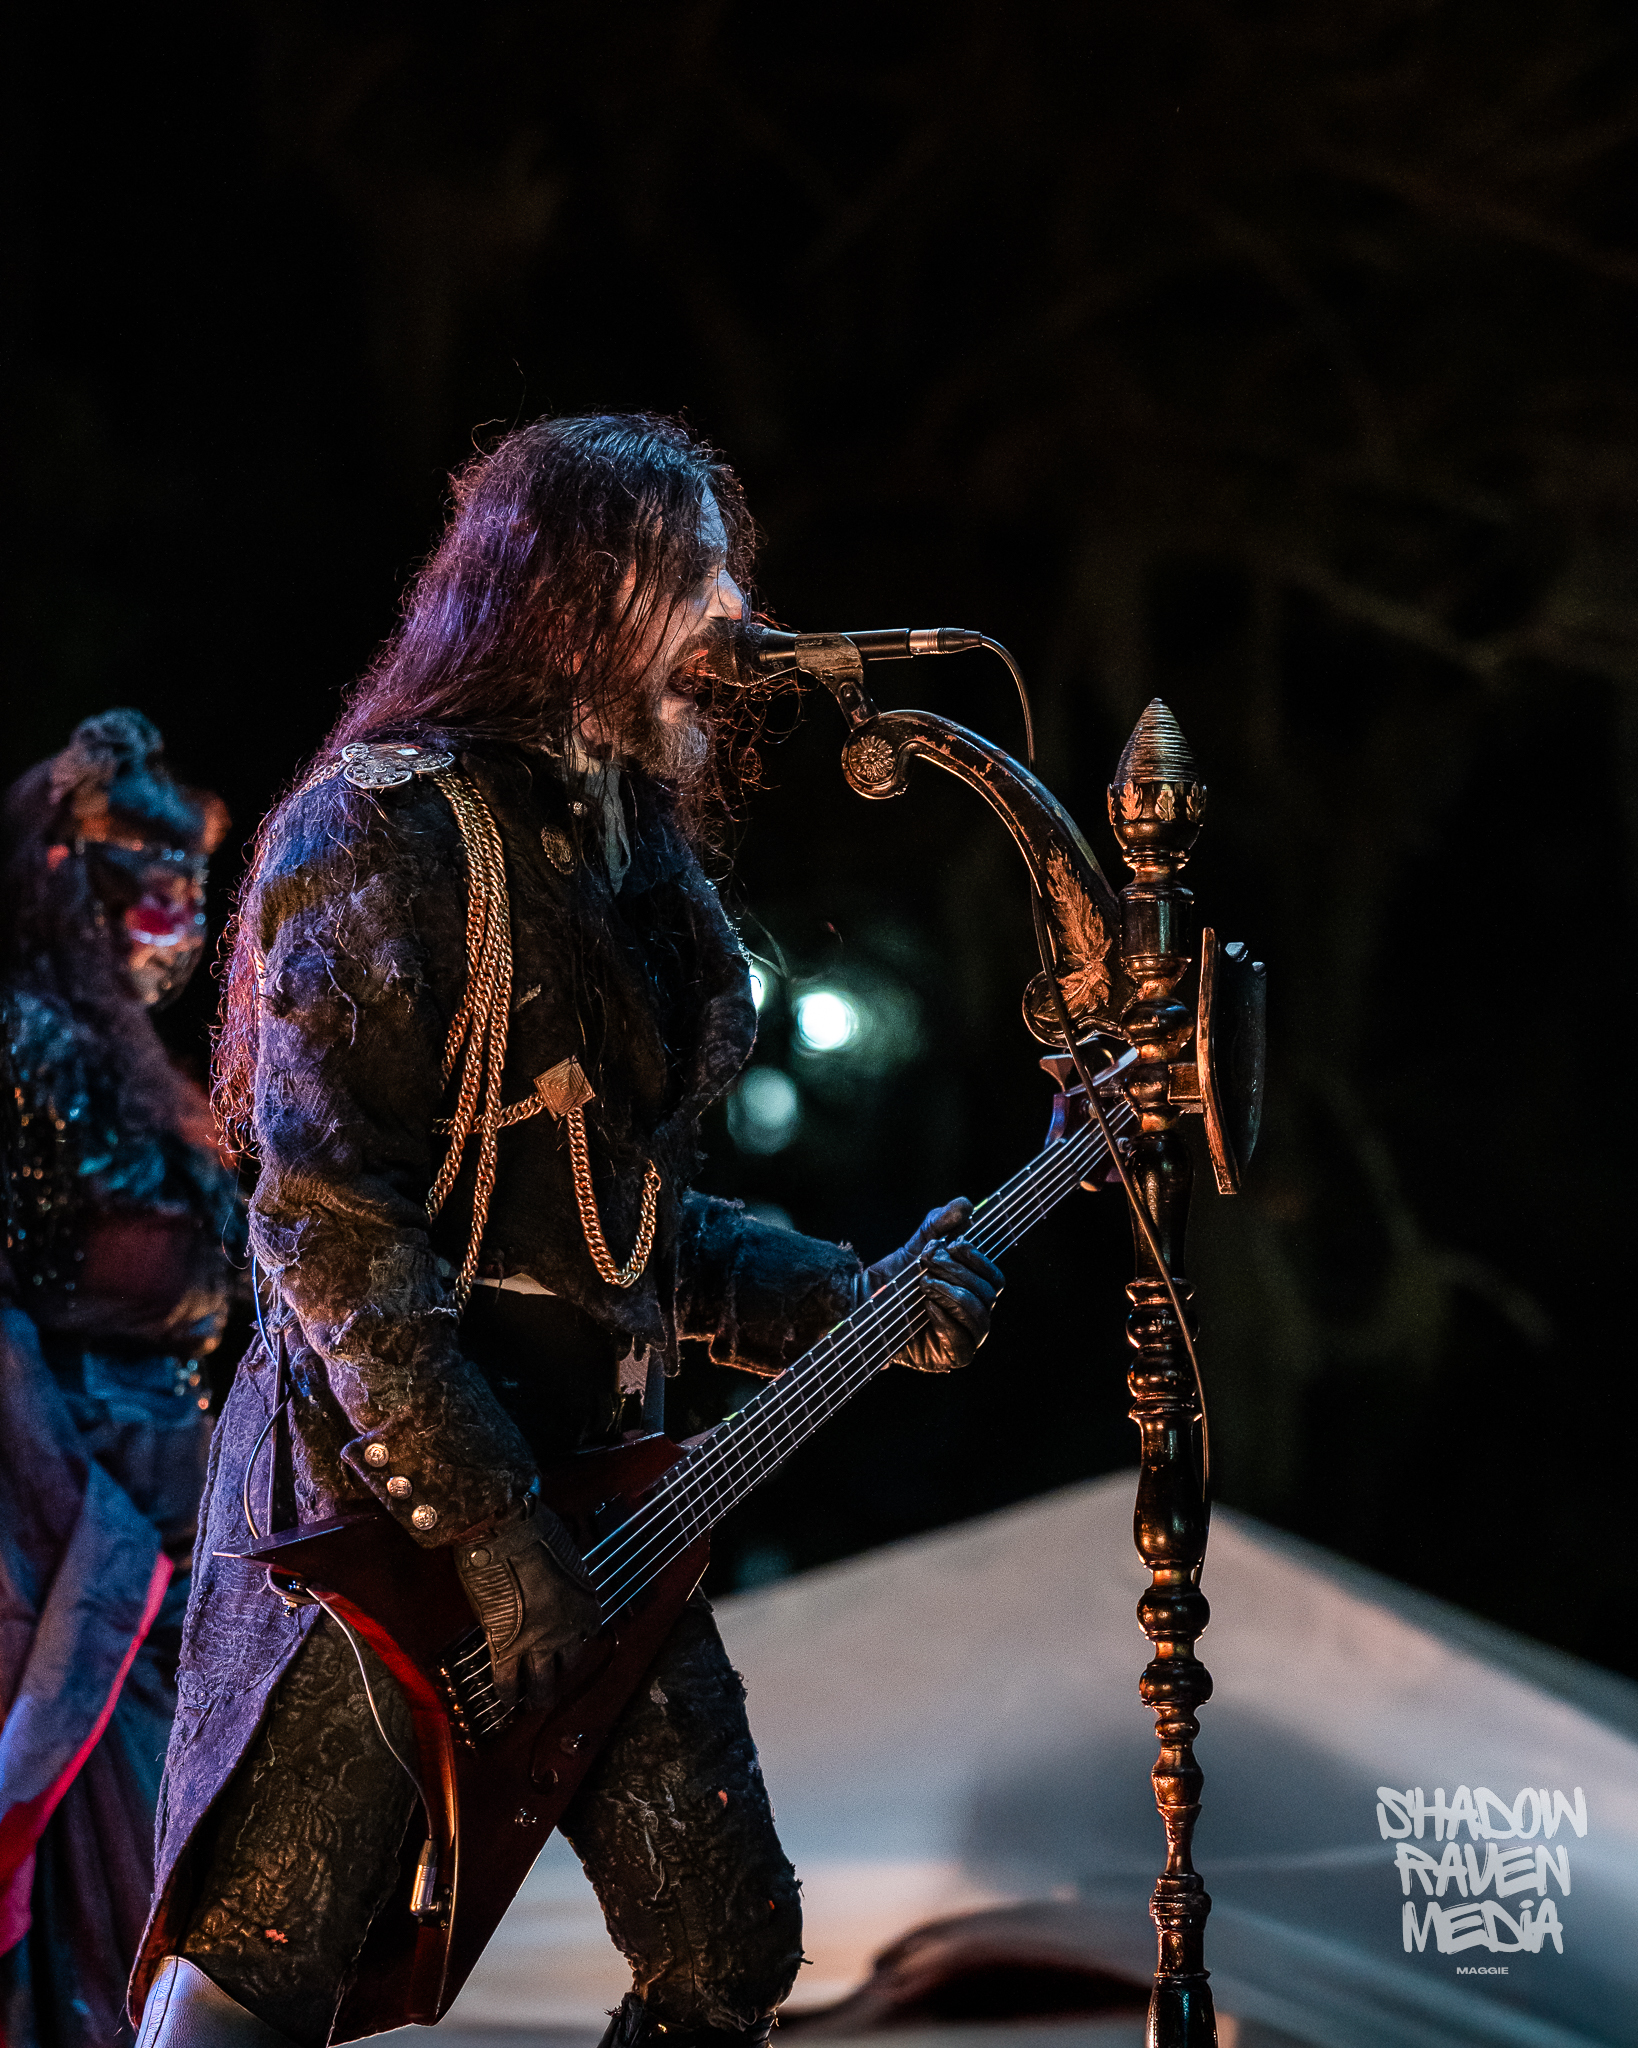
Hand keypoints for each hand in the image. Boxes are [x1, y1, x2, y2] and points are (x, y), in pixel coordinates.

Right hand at [455, 1502, 600, 1713]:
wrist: (505, 1532)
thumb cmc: (534, 1530)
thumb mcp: (562, 1554)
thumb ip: (560, 1577)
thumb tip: (551, 1581)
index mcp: (585, 1601)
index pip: (588, 1630)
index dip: (578, 1637)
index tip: (572, 1639)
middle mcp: (567, 1627)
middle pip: (569, 1659)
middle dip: (561, 1669)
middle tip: (554, 1675)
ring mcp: (538, 1640)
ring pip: (542, 1681)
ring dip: (539, 1694)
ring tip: (536, 1702)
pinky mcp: (506, 1645)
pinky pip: (507, 1679)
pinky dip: (506, 1692)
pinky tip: (507, 1702)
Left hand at [864, 1197, 1003, 1372]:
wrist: (860, 1305)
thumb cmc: (892, 1280)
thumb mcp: (915, 1247)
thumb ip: (939, 1225)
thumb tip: (966, 1204)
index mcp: (973, 1291)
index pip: (994, 1278)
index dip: (978, 1259)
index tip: (953, 1244)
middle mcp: (973, 1316)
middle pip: (988, 1294)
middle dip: (958, 1272)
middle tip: (928, 1261)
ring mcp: (964, 1339)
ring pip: (980, 1317)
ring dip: (952, 1293)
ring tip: (924, 1283)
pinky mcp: (948, 1358)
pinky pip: (963, 1342)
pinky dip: (946, 1319)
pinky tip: (926, 1307)